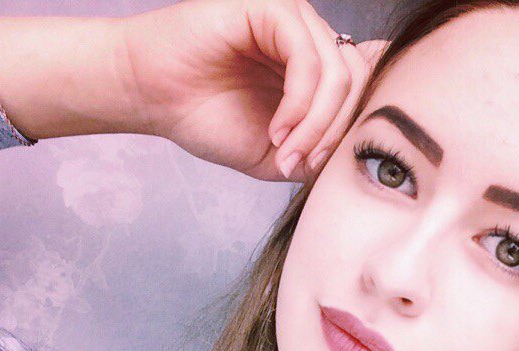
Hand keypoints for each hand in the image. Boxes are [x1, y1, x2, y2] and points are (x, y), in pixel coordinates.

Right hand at [122, 0, 387, 181]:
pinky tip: (278, 129)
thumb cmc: (207, 118)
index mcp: (315, 67)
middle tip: (300, 164)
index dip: (351, 131)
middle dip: (334, 135)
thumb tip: (355, 156)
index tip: (316, 168)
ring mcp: (293, 19)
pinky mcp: (271, 8)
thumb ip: (320, 151)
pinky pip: (308, 60)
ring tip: (285, 151)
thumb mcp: (279, 154)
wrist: (153, 96)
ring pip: (338, 74)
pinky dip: (300, 104)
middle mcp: (310, 37)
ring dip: (316, 126)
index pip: (365, 89)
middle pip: (360, 83)